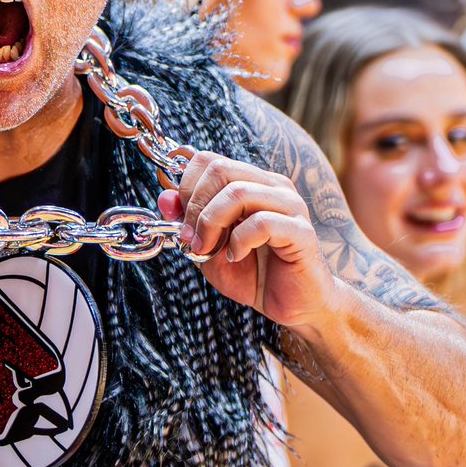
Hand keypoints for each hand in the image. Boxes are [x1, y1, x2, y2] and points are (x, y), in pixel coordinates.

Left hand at [159, 151, 337, 329]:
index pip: (209, 160)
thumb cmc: (252, 275)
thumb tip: (164, 198)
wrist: (291, 306)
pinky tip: (236, 256)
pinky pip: (263, 222)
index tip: (180, 222)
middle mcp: (271, 186)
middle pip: (220, 170)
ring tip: (209, 249)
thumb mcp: (208, 249)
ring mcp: (290, 205)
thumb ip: (187, 223)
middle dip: (196, 206)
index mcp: (250, 182)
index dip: (185, 188)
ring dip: (212, 223)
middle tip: (193, 239)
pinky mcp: (301, 231)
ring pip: (239, 192)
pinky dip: (239, 240)